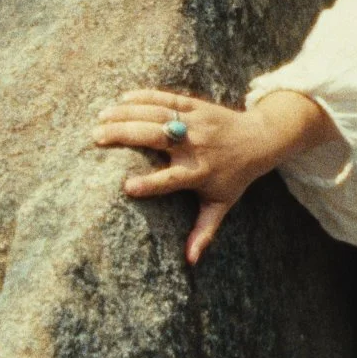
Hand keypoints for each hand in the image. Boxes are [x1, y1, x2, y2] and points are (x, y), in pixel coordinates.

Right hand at [94, 89, 273, 264]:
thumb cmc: (235, 176)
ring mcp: (196, 122)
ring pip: (158, 113)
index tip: (127, 187)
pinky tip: (122, 97)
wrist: (260, 138)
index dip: (151, 183)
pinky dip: (145, 96)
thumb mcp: (221, 203)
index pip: (172, 179)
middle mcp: (196, 146)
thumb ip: (204, 231)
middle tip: (96, 136)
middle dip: (126, 134)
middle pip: (157, 137)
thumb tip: (190, 261)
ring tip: (101, 117)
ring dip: (127, 112)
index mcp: (199, 172)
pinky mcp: (197, 105)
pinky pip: (168, 97)